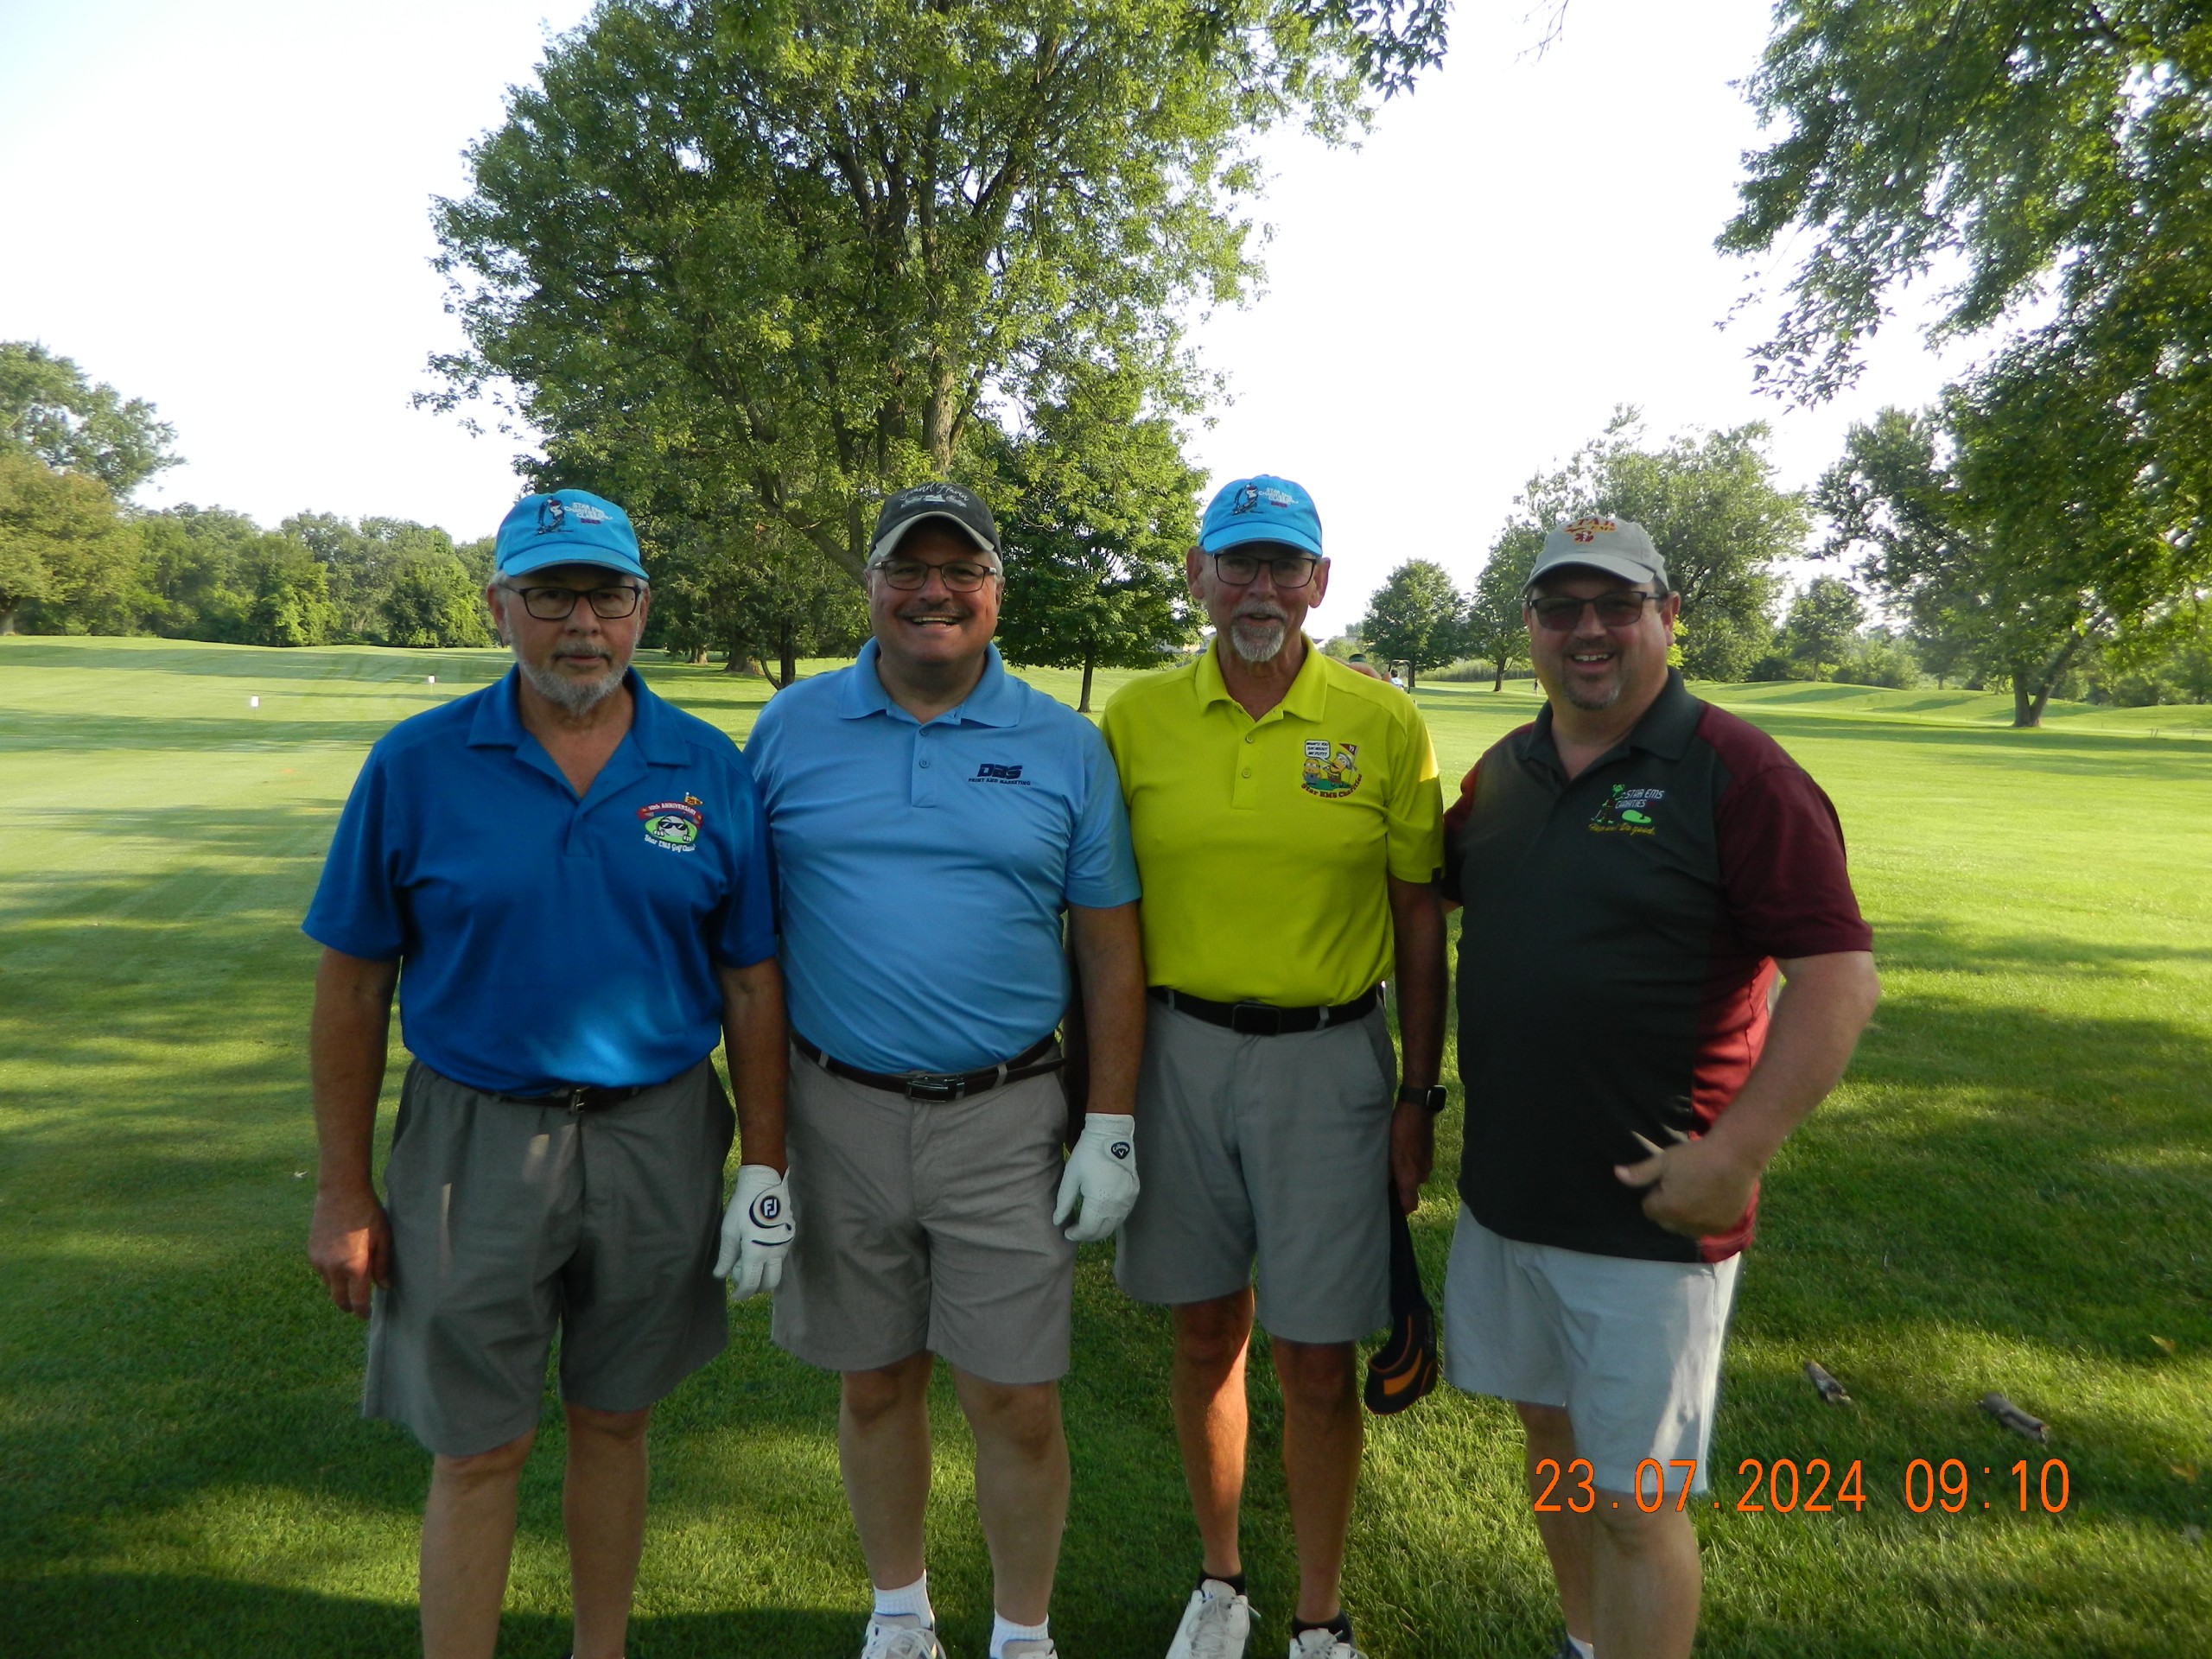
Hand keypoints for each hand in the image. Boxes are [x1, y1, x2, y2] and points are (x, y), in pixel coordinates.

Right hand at [309, 1185, 390, 1319]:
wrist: (340, 1192)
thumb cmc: (367, 1213)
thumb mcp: (383, 1238)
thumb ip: (382, 1265)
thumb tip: (384, 1286)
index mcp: (354, 1266)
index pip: (357, 1301)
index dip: (362, 1312)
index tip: (366, 1315)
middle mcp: (333, 1268)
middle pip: (339, 1299)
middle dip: (348, 1305)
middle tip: (358, 1306)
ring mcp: (319, 1261)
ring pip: (329, 1286)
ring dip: (339, 1287)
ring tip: (352, 1278)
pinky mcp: (311, 1253)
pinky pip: (321, 1272)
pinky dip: (331, 1274)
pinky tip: (341, 1261)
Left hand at [715, 1164, 793, 1299]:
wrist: (765, 1183)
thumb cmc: (743, 1206)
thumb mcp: (729, 1231)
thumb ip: (726, 1256)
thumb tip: (720, 1275)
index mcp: (757, 1253)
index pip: (751, 1283)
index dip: (742, 1293)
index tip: (736, 1296)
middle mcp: (775, 1252)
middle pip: (770, 1283)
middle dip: (756, 1286)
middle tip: (743, 1277)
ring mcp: (785, 1244)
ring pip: (777, 1270)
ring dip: (763, 1273)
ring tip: (748, 1257)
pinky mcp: (790, 1235)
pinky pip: (780, 1257)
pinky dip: (769, 1260)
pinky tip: (758, 1246)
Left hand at [1053, 1113, 1137, 1242]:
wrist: (1111, 1135)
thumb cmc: (1087, 1155)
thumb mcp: (1071, 1177)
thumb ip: (1064, 1202)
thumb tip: (1057, 1221)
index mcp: (1099, 1201)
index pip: (1088, 1230)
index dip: (1076, 1234)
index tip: (1067, 1232)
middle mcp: (1117, 1205)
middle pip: (1102, 1232)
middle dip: (1087, 1235)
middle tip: (1075, 1230)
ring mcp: (1128, 1200)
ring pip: (1114, 1226)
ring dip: (1100, 1229)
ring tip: (1087, 1224)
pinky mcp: (1134, 1194)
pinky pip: (1122, 1215)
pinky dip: (1111, 1220)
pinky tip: (1101, 1215)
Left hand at [1390, 1101, 1434, 1214]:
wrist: (1417, 1109)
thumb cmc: (1399, 1130)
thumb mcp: (1388, 1152)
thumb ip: (1388, 1173)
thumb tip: (1385, 1185)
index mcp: (1411, 1176)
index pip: (1410, 1206)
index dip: (1401, 1209)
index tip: (1391, 1205)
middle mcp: (1422, 1174)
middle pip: (1411, 1189)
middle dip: (1401, 1186)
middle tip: (1387, 1177)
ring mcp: (1428, 1164)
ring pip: (1415, 1176)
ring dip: (1406, 1172)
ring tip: (1394, 1160)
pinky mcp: (1430, 1154)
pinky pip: (1419, 1165)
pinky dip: (1412, 1162)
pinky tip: (1402, 1151)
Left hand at [1614, 1129, 1759, 1237]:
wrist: (1735, 1157)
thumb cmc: (1696, 1156)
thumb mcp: (1664, 1160)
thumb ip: (1640, 1173)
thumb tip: (1617, 1174)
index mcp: (1668, 1209)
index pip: (1649, 1209)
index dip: (1655, 1193)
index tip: (1667, 1180)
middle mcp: (1686, 1224)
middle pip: (1666, 1222)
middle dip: (1668, 1208)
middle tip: (1683, 1185)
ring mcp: (1706, 1228)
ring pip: (1686, 1227)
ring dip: (1686, 1216)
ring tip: (1697, 1191)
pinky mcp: (1723, 1227)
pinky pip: (1705, 1228)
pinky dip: (1705, 1218)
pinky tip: (1710, 1199)